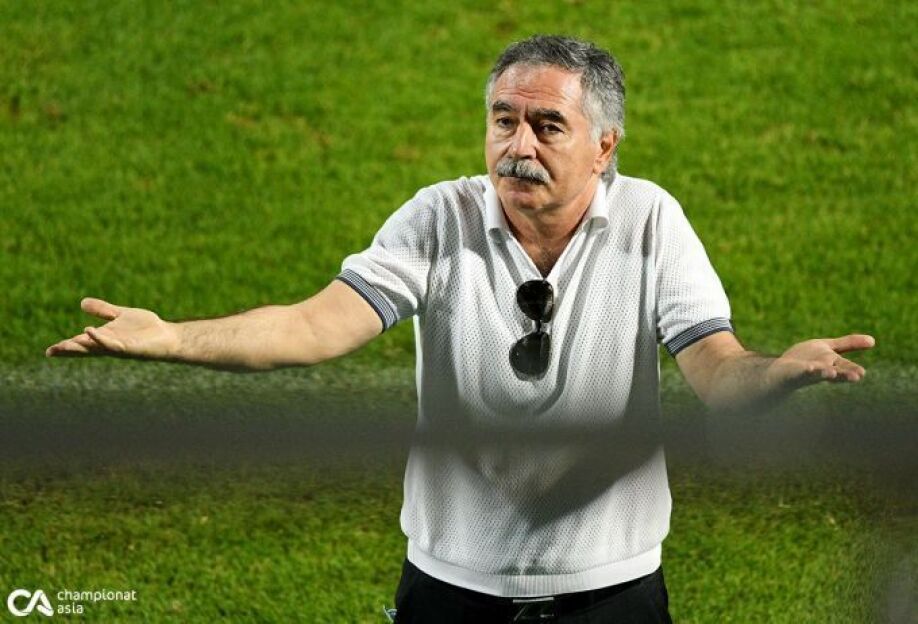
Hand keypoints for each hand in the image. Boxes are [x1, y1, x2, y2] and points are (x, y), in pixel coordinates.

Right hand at [45, 298, 179, 359]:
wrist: (168, 336)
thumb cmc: (146, 329)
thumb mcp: (120, 315)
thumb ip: (103, 310)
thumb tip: (82, 303)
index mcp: (104, 337)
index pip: (82, 343)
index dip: (66, 347)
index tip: (49, 351)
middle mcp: (109, 345)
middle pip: (85, 349)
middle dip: (69, 350)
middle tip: (51, 352)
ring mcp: (118, 347)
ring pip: (95, 348)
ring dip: (81, 346)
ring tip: (64, 344)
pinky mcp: (129, 348)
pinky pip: (112, 344)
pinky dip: (100, 338)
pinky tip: (89, 331)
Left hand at [766, 334, 874, 389]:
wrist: (781, 370)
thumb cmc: (806, 360)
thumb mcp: (828, 348)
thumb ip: (848, 344)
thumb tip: (873, 340)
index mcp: (832, 363)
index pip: (845, 367)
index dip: (853, 370)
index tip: (862, 373)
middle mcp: (822, 369)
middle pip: (835, 372)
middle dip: (845, 375)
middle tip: (857, 377)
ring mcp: (807, 372)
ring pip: (818, 373)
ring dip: (824, 373)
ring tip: (831, 373)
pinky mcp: (793, 372)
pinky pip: (800, 372)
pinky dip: (805, 370)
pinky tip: (808, 368)